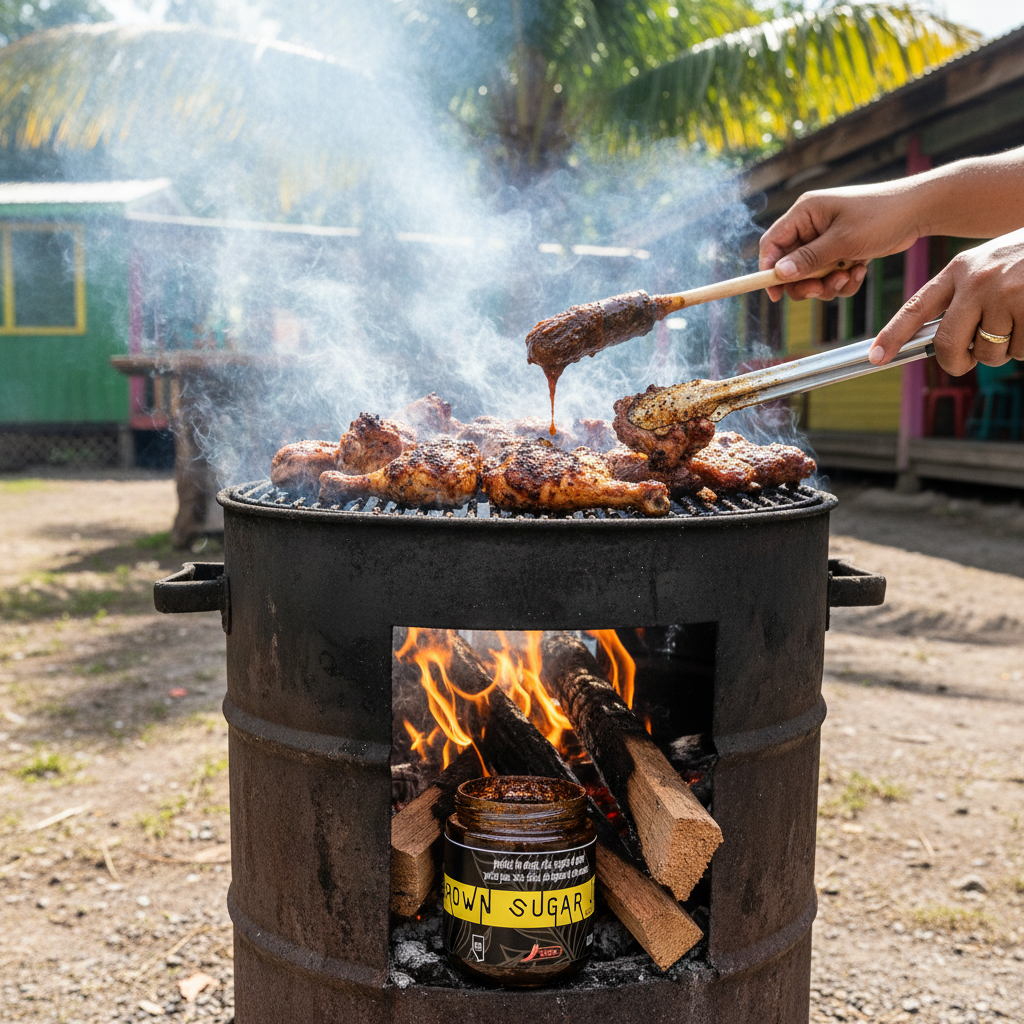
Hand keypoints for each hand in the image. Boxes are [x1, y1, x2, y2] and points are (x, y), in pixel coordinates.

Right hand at [759, 184, 920, 300]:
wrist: (919, 211)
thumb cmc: (881, 216)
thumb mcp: (843, 240)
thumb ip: (809, 258)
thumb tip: (780, 274)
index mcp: (804, 213)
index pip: (772, 244)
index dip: (768, 270)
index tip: (775, 294)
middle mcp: (811, 226)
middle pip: (789, 266)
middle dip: (805, 283)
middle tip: (820, 291)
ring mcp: (826, 240)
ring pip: (810, 276)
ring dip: (827, 284)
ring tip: (848, 277)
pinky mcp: (840, 251)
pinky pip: (829, 276)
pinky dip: (842, 281)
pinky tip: (859, 271)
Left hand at [868, 228, 1023, 375]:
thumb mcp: (989, 267)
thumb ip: (963, 299)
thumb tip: (943, 344)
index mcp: (960, 269)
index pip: (916, 307)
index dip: (893, 335)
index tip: (877, 357)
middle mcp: (977, 280)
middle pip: (948, 344)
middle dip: (957, 362)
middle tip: (968, 360)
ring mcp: (1005, 293)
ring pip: (990, 352)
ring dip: (1005, 350)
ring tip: (1019, 321)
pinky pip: (1022, 349)